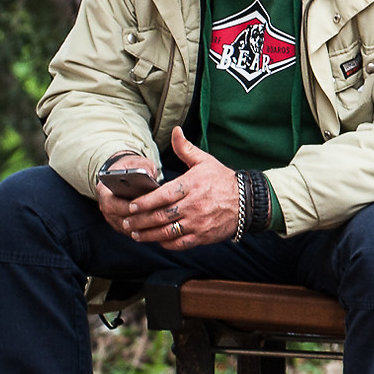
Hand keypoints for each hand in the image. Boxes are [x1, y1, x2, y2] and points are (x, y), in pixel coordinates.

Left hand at [111, 127, 238, 249]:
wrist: (247, 202)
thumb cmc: (222, 180)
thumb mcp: (205, 161)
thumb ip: (185, 148)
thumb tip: (176, 131)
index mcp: (192, 185)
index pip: (163, 195)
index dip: (145, 202)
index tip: (132, 206)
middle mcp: (194, 205)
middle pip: (161, 216)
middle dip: (140, 221)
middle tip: (126, 222)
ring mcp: (198, 223)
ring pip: (167, 232)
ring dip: (148, 235)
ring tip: (135, 234)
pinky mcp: (202, 236)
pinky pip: (179, 243)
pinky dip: (165, 243)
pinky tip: (156, 240)